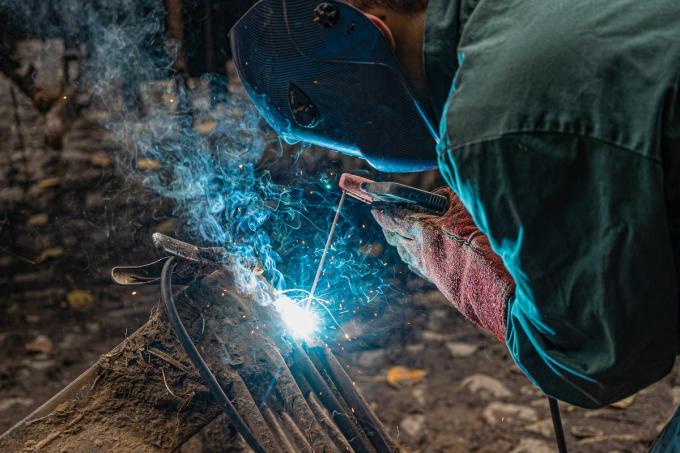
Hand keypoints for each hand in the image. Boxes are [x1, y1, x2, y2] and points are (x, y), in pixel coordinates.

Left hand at [371, 187, 513, 340]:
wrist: (497, 281)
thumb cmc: (483, 237)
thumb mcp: (466, 205)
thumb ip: (447, 197)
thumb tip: (437, 196)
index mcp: (421, 230)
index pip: (393, 218)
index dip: (383, 212)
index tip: (375, 206)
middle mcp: (419, 251)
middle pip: (396, 237)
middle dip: (390, 227)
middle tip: (387, 218)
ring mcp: (428, 268)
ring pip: (406, 253)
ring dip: (402, 242)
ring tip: (401, 234)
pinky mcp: (440, 281)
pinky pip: (419, 265)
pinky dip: (415, 255)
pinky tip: (420, 254)